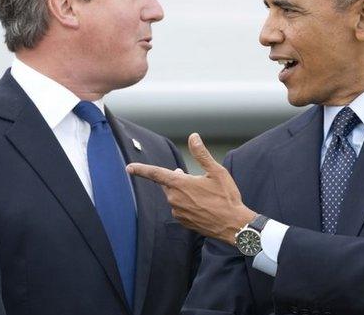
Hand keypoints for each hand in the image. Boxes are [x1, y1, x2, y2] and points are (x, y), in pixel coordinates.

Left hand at [126, 133, 255, 244]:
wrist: (233, 225)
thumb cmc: (226, 197)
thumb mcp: (216, 171)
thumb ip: (201, 154)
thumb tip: (193, 137)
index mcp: (180, 184)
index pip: (155, 173)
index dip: (141, 169)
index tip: (129, 167)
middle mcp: (174, 199)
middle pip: (168, 184)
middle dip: (177, 179)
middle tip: (195, 180)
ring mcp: (178, 212)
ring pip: (175, 197)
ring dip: (184, 192)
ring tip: (204, 194)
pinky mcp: (183, 222)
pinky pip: (180, 209)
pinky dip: (188, 204)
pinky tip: (203, 205)